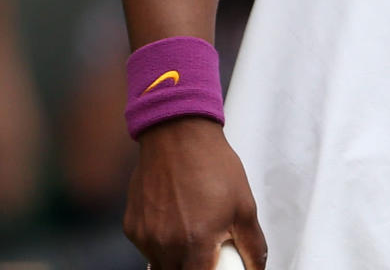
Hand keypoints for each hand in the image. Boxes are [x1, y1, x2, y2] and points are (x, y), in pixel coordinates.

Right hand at [123, 117, 266, 269]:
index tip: (218, 264)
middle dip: (193, 268)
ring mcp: (146, 238)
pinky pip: (147, 247)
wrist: (178, 132)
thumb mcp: (244, 204)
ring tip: (191, 228)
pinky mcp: (132, 227)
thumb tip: (257, 268)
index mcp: (196, 245)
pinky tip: (173, 216)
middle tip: (206, 251)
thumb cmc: (212, 164)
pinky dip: (160, 241)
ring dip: (176, 258)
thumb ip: (253, 245)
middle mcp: (166, 247)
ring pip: (161, 265)